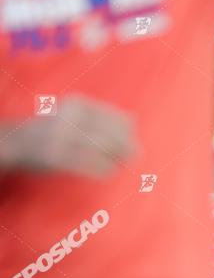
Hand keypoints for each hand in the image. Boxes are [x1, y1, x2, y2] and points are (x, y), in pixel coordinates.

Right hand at [4, 95, 136, 176]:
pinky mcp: (55, 157)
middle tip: (135, 156)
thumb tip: (133, 121)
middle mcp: (70, 118)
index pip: (116, 117)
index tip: (132, 139)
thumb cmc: (54, 130)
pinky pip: (87, 164)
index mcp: (78, 105)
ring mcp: (61, 137)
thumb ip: (101, 116)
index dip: (128, 131)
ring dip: (116, 159)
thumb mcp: (75, 114)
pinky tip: (108, 172)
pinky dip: (103, 169)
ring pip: (100, 148)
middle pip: (111, 134)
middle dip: (126, 147)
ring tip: (119, 164)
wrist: (15, 141)